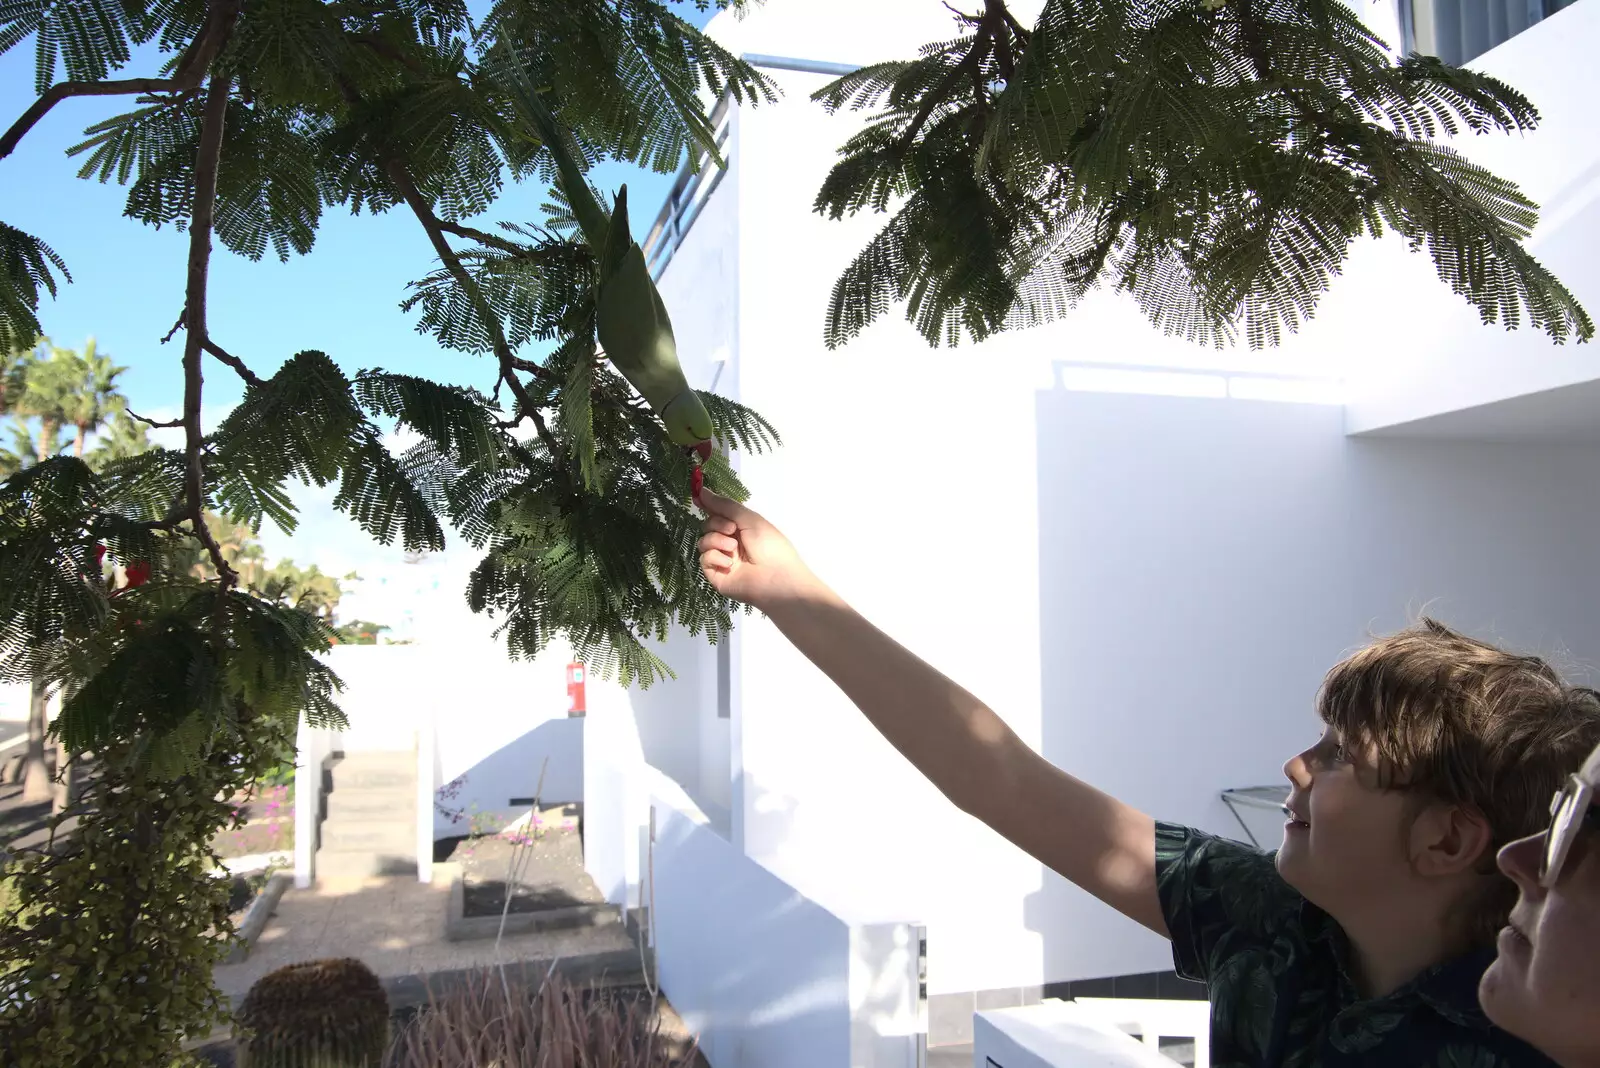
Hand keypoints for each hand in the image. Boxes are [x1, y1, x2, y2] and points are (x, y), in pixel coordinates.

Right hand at [696, 489, 818, 609]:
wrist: (776, 578)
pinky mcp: (716, 574)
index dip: (709, 506)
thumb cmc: (769, 546)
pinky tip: (730, 563)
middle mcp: (731, 543)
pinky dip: (716, 557)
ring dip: (717, 541)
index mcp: (741, 529)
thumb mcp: (749, 518)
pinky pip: (704, 559)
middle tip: (732, 530)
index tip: (697, 496)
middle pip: (708, 526)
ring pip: (704, 541)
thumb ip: (724, 505)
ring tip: (733, 549)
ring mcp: (722, 559)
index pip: (719, 514)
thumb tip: (702, 490)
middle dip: (717, 524)